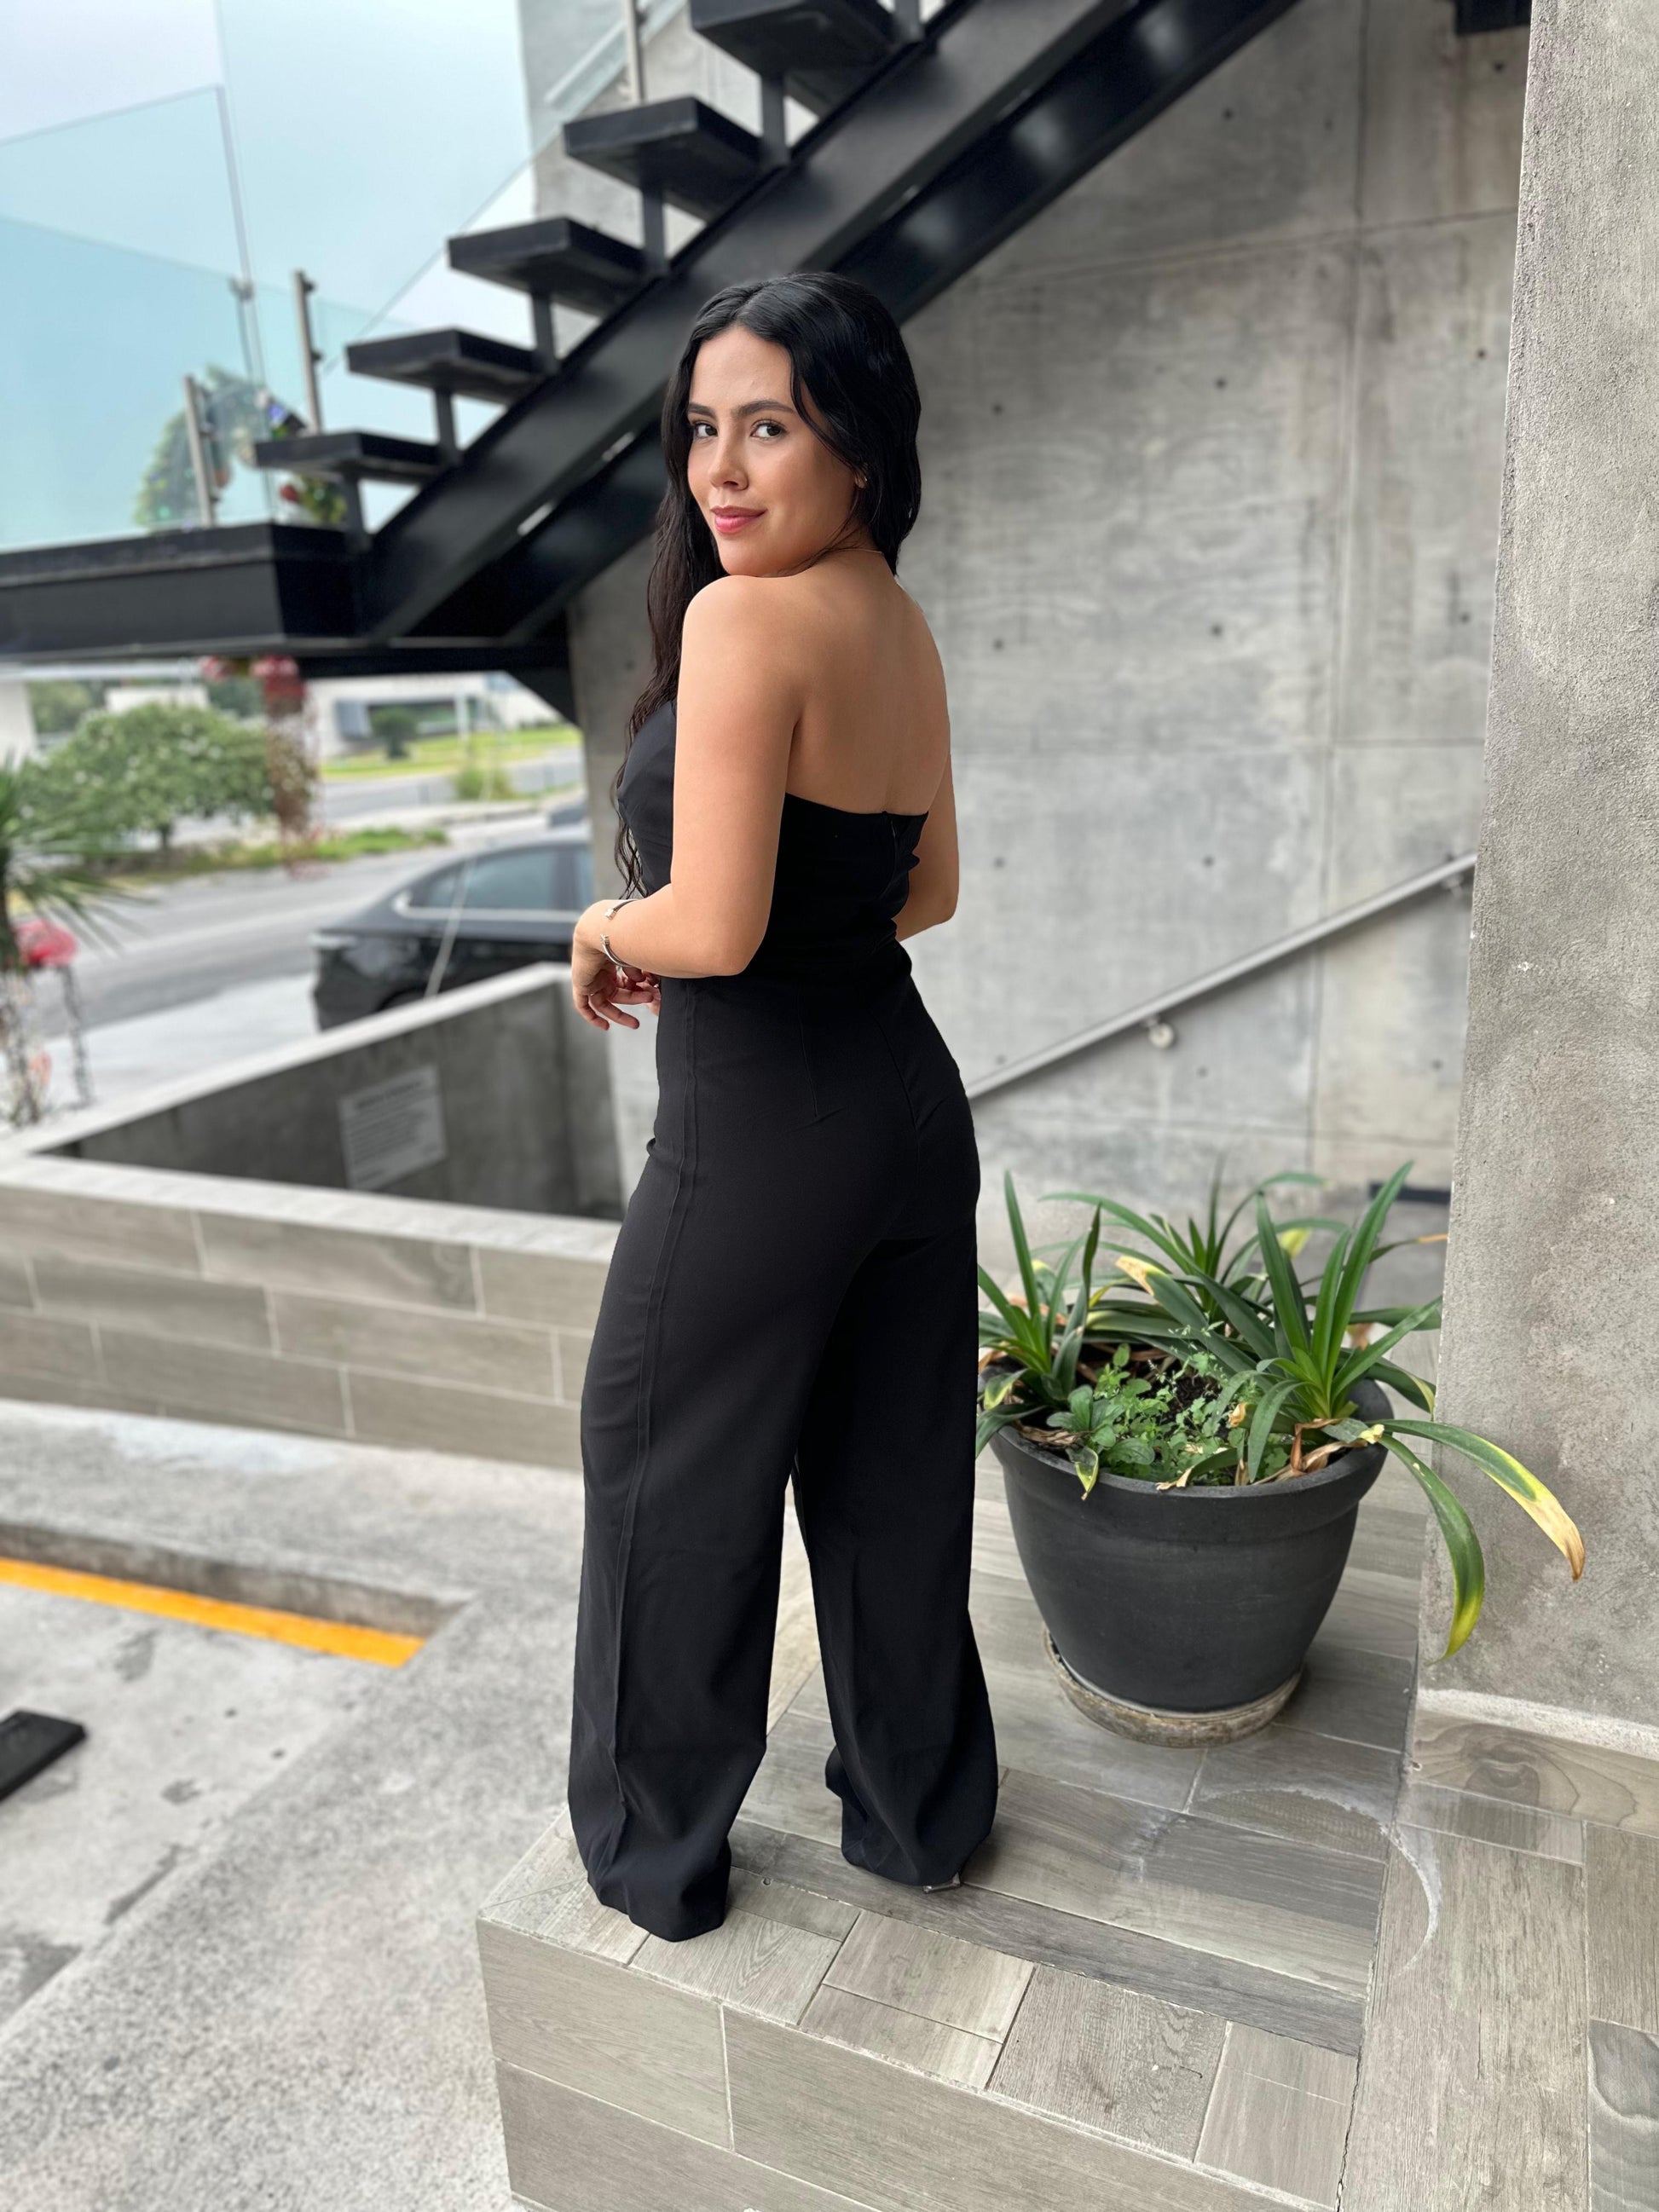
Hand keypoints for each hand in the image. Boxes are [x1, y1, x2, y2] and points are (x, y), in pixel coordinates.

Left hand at [572, 905, 659, 1030]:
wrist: (602, 930)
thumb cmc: (620, 937)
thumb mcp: (633, 958)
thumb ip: (635, 971)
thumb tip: (639, 980)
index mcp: (610, 963)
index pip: (622, 984)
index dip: (635, 994)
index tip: (649, 997)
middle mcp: (599, 971)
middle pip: (615, 995)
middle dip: (631, 1006)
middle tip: (642, 1019)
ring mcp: (589, 978)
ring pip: (602, 1003)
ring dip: (618, 1015)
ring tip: (634, 1023)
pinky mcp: (581, 984)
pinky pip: (583, 1005)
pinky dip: (591, 1017)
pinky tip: (605, 1027)